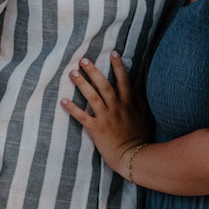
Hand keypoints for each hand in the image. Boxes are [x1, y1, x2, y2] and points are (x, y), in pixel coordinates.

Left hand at [62, 52, 151, 174]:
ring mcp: (106, 117)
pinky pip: (82, 117)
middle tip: (83, 59)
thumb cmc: (140, 137)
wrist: (134, 156)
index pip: (123, 80)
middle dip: (93, 71)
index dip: (118, 66)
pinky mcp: (97, 129)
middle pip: (104, 84)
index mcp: (129, 103)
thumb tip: (138, 88)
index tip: (113, 52)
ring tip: (72, 73)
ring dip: (82, 84)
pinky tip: (63, 101)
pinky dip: (72, 109)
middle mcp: (117, 107)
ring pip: (92, 97)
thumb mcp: (145, 116)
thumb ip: (140, 101)